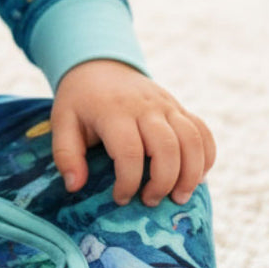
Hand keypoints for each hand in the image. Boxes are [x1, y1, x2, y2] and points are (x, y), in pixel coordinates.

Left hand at [51, 59, 215, 207]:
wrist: (99, 65)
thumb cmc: (80, 100)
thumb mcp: (62, 121)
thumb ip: (66, 154)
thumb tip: (74, 187)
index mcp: (113, 110)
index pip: (130, 152)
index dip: (128, 182)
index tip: (120, 198)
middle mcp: (145, 106)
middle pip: (167, 148)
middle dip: (163, 182)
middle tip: (150, 201)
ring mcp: (166, 104)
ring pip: (192, 141)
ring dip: (191, 174)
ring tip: (178, 197)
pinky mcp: (179, 107)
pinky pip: (203, 132)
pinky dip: (206, 157)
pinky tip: (196, 177)